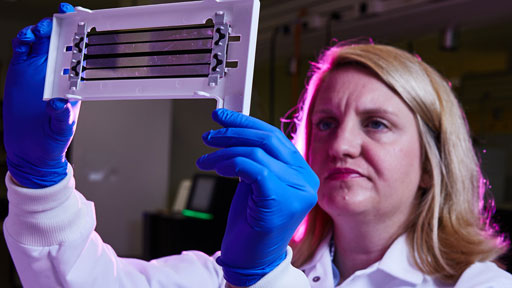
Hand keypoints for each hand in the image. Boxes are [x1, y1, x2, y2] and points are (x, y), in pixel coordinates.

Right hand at [3, 3, 78, 187]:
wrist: (31, 149)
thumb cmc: (54, 139)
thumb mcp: (62, 130)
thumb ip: (61, 117)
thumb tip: (59, 105)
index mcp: (75, 81)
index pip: (83, 53)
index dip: (85, 35)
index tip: (86, 21)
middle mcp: (59, 71)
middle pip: (63, 39)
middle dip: (63, 23)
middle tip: (61, 16)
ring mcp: (39, 69)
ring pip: (43, 39)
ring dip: (43, 28)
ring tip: (41, 29)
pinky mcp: (20, 71)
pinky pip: (22, 49)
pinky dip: (23, 39)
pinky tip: (25, 38)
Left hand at [196, 109, 318, 285]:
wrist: (251, 260)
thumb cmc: (251, 224)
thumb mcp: (254, 183)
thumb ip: (254, 158)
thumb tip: (236, 130)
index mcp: (302, 173)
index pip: (275, 137)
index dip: (246, 123)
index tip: (224, 118)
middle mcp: (305, 180)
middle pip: (268, 140)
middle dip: (234, 132)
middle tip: (211, 135)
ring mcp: (297, 190)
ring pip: (257, 153)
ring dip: (225, 152)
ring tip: (207, 159)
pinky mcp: (282, 200)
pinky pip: (255, 169)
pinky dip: (231, 164)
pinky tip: (218, 168)